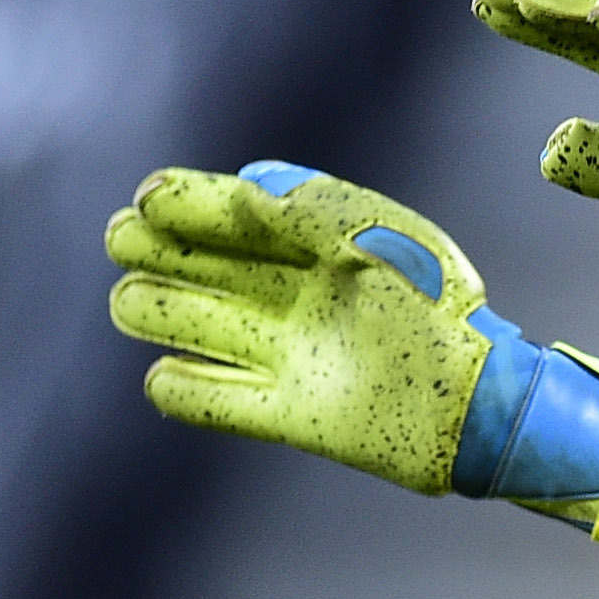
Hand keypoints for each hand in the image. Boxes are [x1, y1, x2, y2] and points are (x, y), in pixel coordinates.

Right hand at [107, 160, 598, 507]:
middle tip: (123, 238)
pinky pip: (216, 402)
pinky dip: (185, 390)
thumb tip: (246, 183)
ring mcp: (289, 354)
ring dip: (158, 310)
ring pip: (200, 326)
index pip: (239, 215)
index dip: (191, 201)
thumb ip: (312, 208)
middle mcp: (297, 296)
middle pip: (205, 266)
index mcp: (321, 246)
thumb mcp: (378, 240)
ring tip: (129, 298)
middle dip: (159, 249)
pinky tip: (165, 374)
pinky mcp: (288, 415)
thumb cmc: (435, 306)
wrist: (476, 399)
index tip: (152, 196)